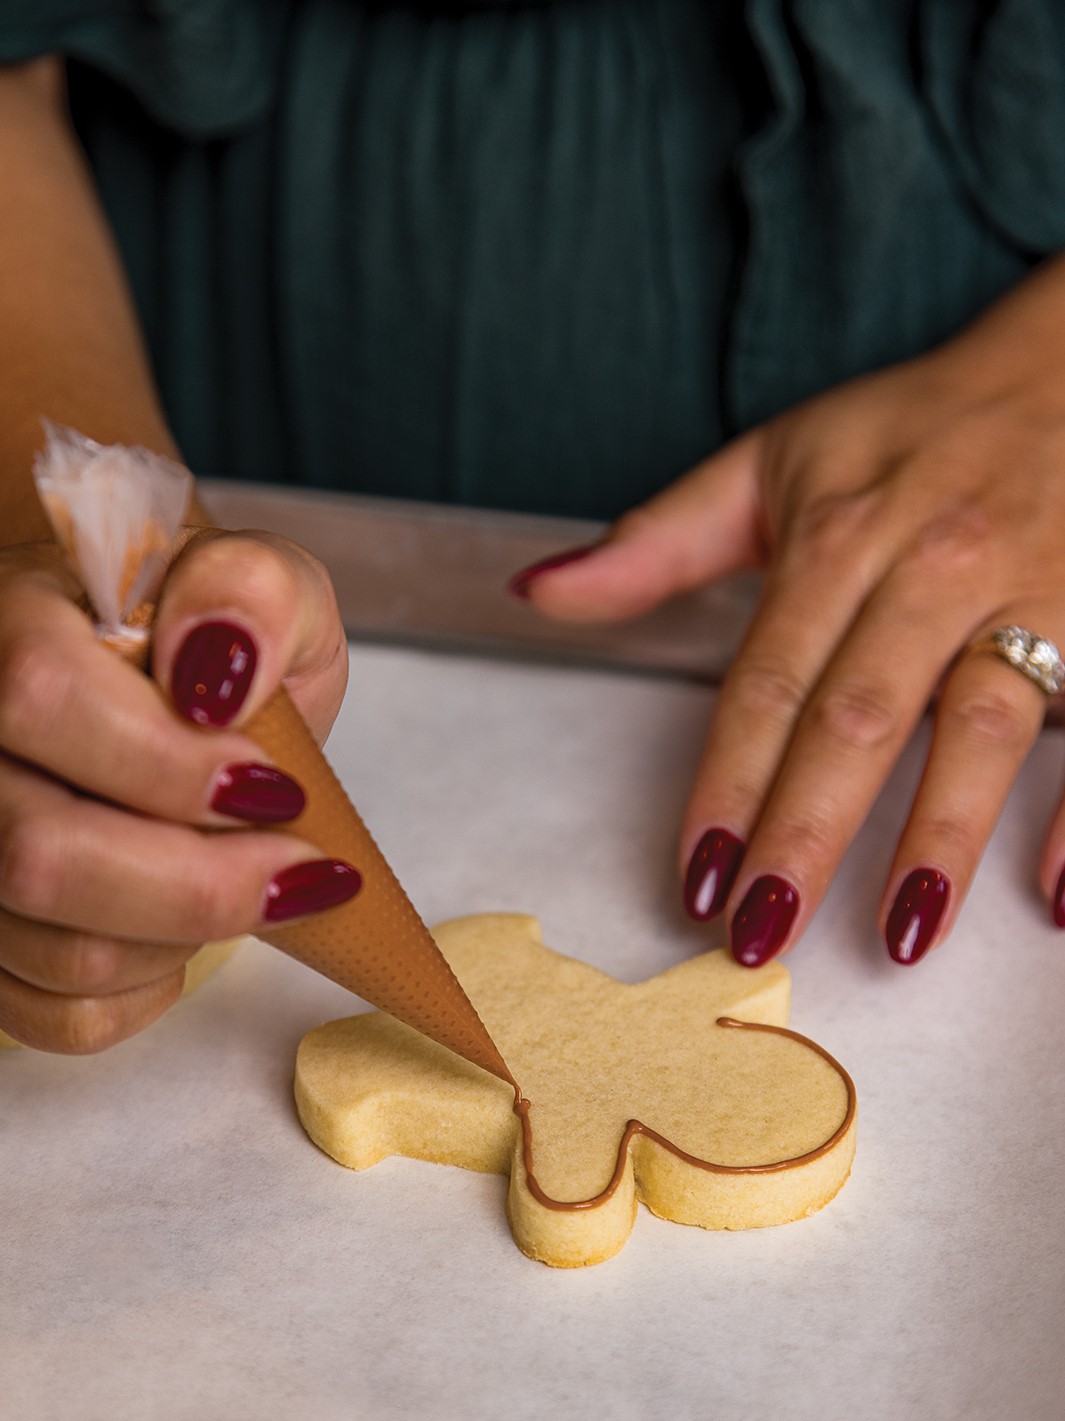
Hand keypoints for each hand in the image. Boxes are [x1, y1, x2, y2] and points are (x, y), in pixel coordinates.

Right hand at [0, 529, 354, 1050]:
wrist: (184, 686)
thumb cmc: (218, 638)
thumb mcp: (269, 584)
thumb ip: (254, 589)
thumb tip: (217, 662)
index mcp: (11, 622)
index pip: (40, 696)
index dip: (172, 766)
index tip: (276, 789)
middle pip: (34, 852)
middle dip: (199, 883)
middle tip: (295, 868)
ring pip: (53, 946)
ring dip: (184, 937)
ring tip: (243, 882)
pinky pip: (55, 1015)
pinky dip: (147, 992)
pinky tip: (184, 932)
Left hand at [512, 257, 1064, 965]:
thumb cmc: (906, 431)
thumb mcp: (770, 463)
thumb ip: (657, 541)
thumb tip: (540, 591)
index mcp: (839, 539)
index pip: (766, 683)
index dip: (726, 785)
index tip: (695, 877)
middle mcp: (931, 568)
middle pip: (858, 718)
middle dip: (806, 833)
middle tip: (762, 933)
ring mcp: (1031, 592)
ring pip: (981, 725)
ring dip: (937, 836)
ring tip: (896, 939)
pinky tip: (1050, 896)